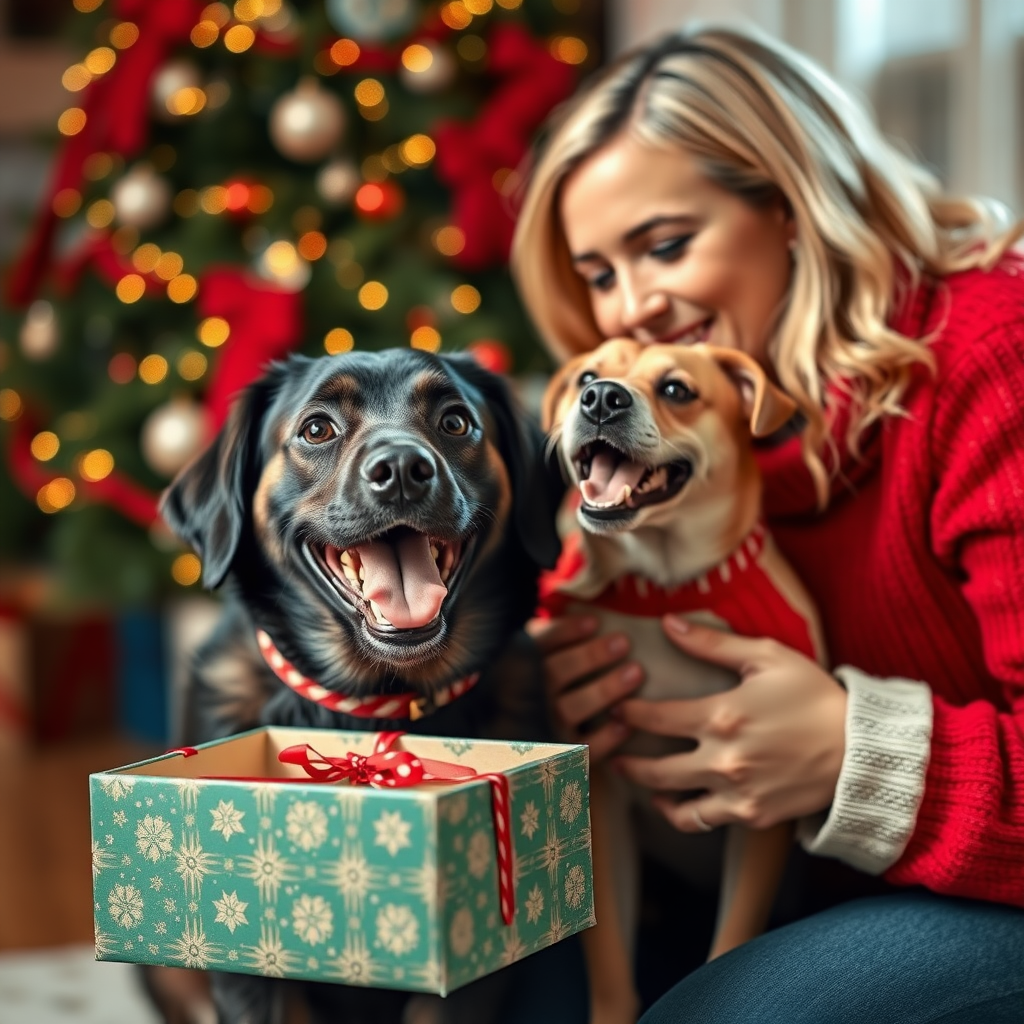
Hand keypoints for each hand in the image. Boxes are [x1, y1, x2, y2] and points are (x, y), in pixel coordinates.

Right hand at [526, 615, 642, 759]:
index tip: (594, 621)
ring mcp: (541, 730)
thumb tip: (572, 606)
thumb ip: (543, 640)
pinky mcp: (560, 760)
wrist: (519, 760)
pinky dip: (606, 737)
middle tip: (623, 642)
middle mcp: (523, 700)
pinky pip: (583, 750)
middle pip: (555, 674)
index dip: (564, 632)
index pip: (535, 646)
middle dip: (590, 656)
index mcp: (514, 672)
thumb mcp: (530, 665)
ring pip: (571, 709)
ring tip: (637, 672)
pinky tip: (627, 723)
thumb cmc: (536, 697)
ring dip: (605, 690)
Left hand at [612, 616, 846, 831]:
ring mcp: (736, 793)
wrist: (862, 748)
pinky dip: (681, 814)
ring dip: (646, 790)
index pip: (653, 718)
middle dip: (623, 757)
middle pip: (653, 768)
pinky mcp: (752, 816)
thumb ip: (711, 643)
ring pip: (673, 803)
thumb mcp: (766, 657)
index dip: (626, 713)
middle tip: (608, 747)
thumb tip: (668, 624)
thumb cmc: (814, 696)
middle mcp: (722, 759)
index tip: (614, 708)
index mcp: (721, 715)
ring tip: (632, 776)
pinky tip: (672, 802)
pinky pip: (703, 822)